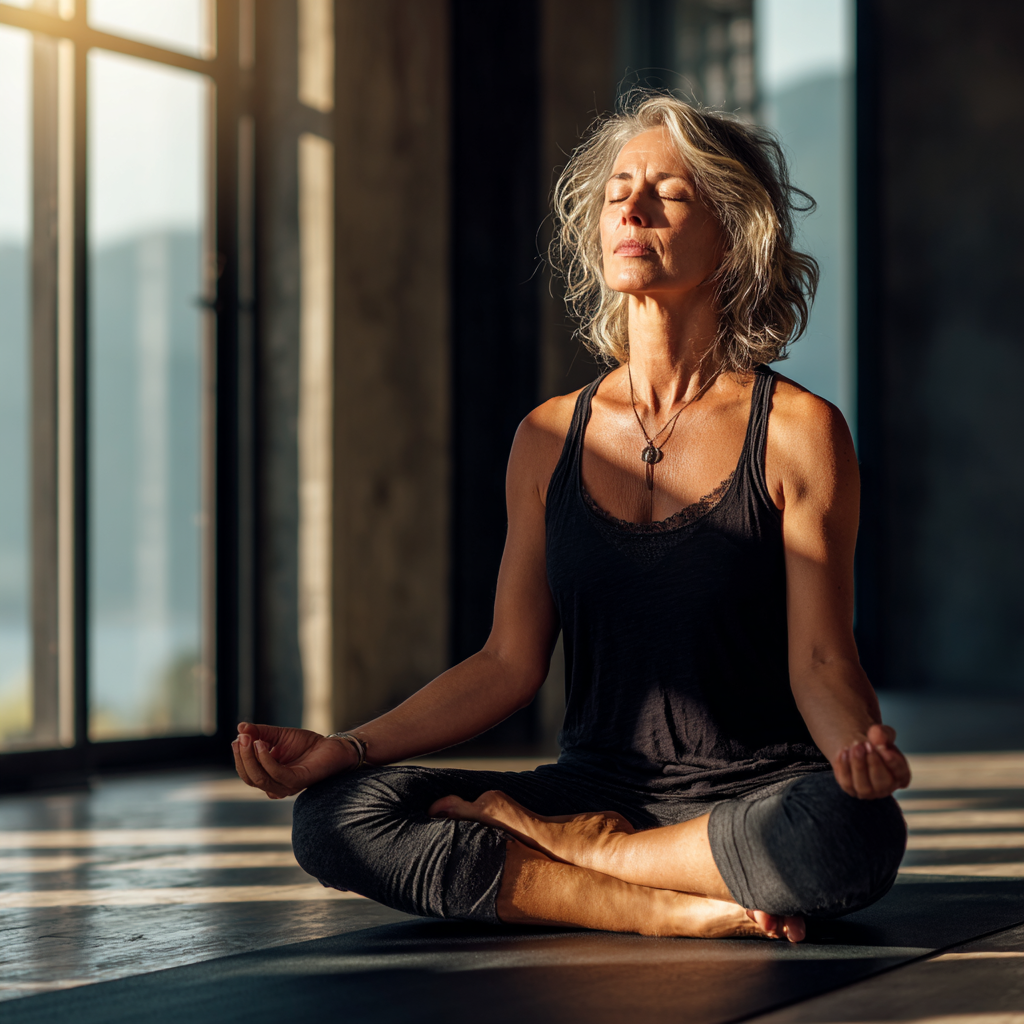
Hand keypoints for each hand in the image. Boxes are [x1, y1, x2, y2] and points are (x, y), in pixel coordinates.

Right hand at [232, 722, 355, 797]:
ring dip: (251, 758)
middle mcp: (275, 785)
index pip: (246, 773)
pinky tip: (262, 745)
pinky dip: (266, 760)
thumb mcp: (278, 735)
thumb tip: (239, 728)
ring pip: (260, 779)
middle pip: (250, 778)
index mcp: (268, 777)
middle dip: (242, 757)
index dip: (239, 756)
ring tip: (250, 739)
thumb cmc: (305, 744)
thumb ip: (260, 733)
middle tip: (241, 737)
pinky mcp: (297, 781)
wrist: (332, 746)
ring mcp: (286, 786)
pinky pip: (276, 774)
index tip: (238, 738)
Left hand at [833, 723, 910, 798]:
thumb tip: (877, 733)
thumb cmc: (876, 743)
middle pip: (882, 783)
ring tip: (855, 746)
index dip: (892, 761)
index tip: (882, 746)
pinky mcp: (851, 789)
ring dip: (858, 765)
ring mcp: (868, 792)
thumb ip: (883, 733)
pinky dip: (844, 767)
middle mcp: (886, 788)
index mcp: (901, 776)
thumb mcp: (883, 734)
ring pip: (863, 786)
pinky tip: (844, 751)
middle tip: (866, 745)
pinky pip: (847, 782)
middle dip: (873, 763)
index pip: (901, 773)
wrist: (858, 747)